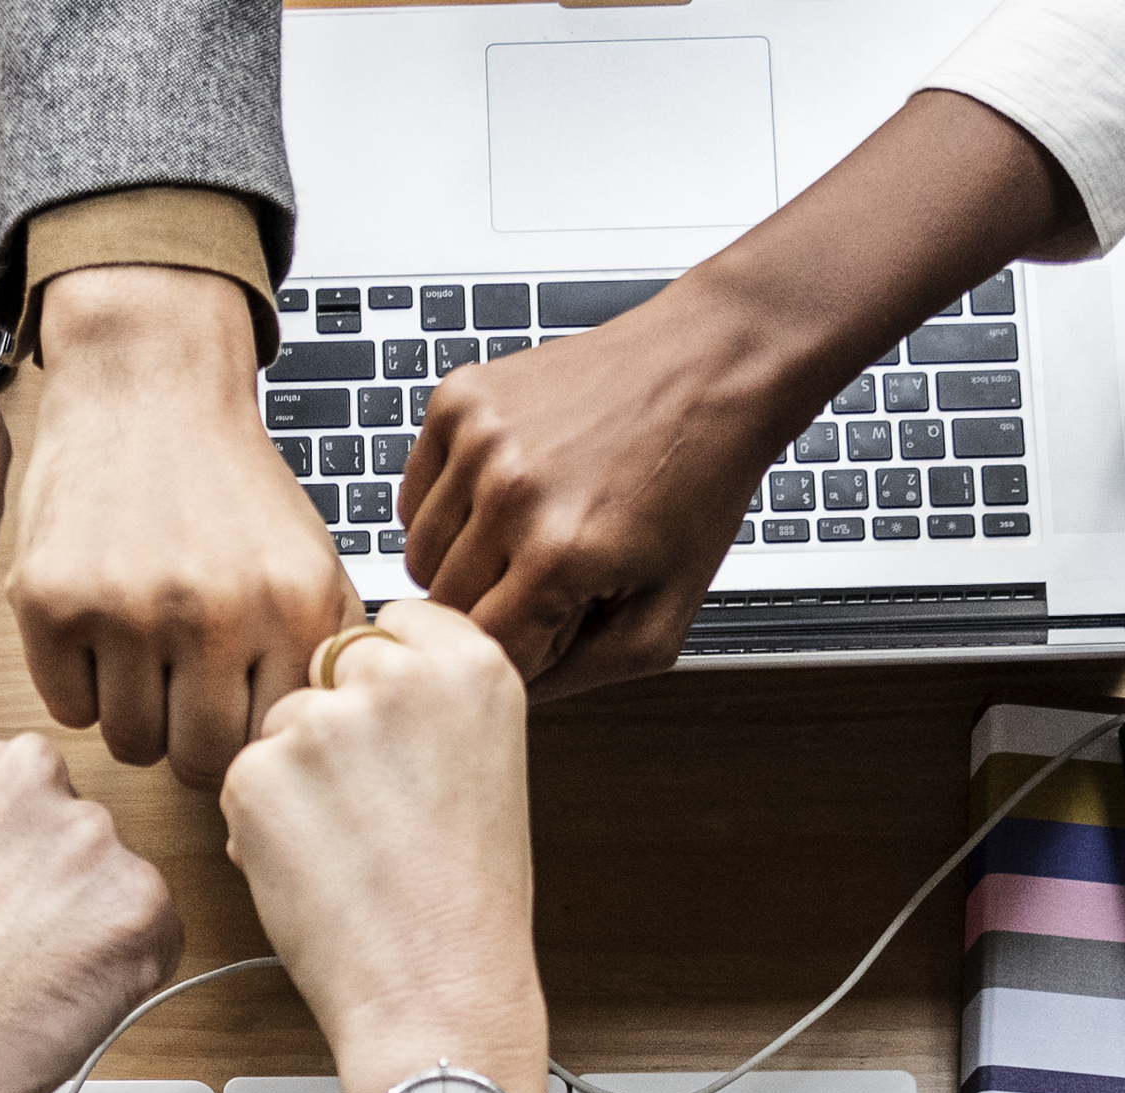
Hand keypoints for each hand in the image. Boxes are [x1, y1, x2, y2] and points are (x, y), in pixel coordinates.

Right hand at [0, 704, 186, 1092]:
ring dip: (84, 917)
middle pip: (63, 811)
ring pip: (107, 871)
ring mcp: (89, 834)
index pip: (7, 770)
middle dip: (45, 869)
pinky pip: (151, 926)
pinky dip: (121, 965)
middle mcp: (25, 769)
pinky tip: (57, 993)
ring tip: (19, 973)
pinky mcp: (140, 900)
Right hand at [5, 266, 360, 784]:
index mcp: (292, 606)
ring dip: (135, 715)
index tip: (237, 717)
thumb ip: (323, 654)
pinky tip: (100, 634)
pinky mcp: (51, 600)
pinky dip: (81, 686)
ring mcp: (125, 608)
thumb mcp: (310, 560)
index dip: (251, 740)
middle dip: (191, 740)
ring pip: (129, 743)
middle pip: (198, 760)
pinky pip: (67, 709)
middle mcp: (213, 611)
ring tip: (144, 658)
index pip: (272, 745)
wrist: (149, 386)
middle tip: (185, 697)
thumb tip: (323, 747)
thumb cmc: (230, 485)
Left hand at [217, 602, 545, 1092]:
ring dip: (294, 778)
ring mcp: (322, 721)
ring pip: (280, 726)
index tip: (395, 733)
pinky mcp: (258, 772)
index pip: (392, 626)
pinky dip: (262, 824)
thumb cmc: (466, 901)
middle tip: (374, 809)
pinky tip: (316, 870)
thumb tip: (361, 675)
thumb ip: (430, 703)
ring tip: (352, 850)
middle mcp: (397, 675)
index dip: (383, 686)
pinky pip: (243, 779)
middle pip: (328, 669)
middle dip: (334, 727)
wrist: (439, 988)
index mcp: (472, 664)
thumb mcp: (484, 765)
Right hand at [399, 291, 794, 698]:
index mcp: (559, 555)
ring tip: (530, 531)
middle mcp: (507, 492)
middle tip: (551, 578)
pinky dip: (450, 507)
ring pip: (418, 554)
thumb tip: (510, 695)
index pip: (484, 653)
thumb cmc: (697, 482)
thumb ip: (582, 675)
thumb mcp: (667, 615)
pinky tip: (508, 492)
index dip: (522, 652)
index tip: (556, 627)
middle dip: (492, 607)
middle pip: (443, 607)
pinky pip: (414, 495)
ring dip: (465, 560)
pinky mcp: (458, 400)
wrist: (710, 366)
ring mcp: (476, 439)